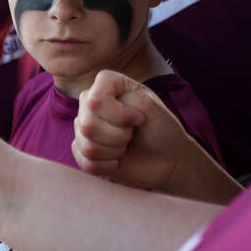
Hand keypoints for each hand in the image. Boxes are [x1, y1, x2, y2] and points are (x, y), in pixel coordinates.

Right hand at [71, 70, 185, 190]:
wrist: (168, 158)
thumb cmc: (161, 129)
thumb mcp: (150, 106)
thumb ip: (125, 101)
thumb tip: (94, 121)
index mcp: (106, 84)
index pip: (95, 99)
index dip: (119, 115)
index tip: (139, 118)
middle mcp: (90, 103)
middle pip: (88, 124)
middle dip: (119, 136)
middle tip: (132, 135)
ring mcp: (84, 127)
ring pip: (87, 146)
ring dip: (115, 151)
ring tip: (126, 146)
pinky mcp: (82, 151)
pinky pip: (86, 163)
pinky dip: (108, 165)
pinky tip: (118, 159)